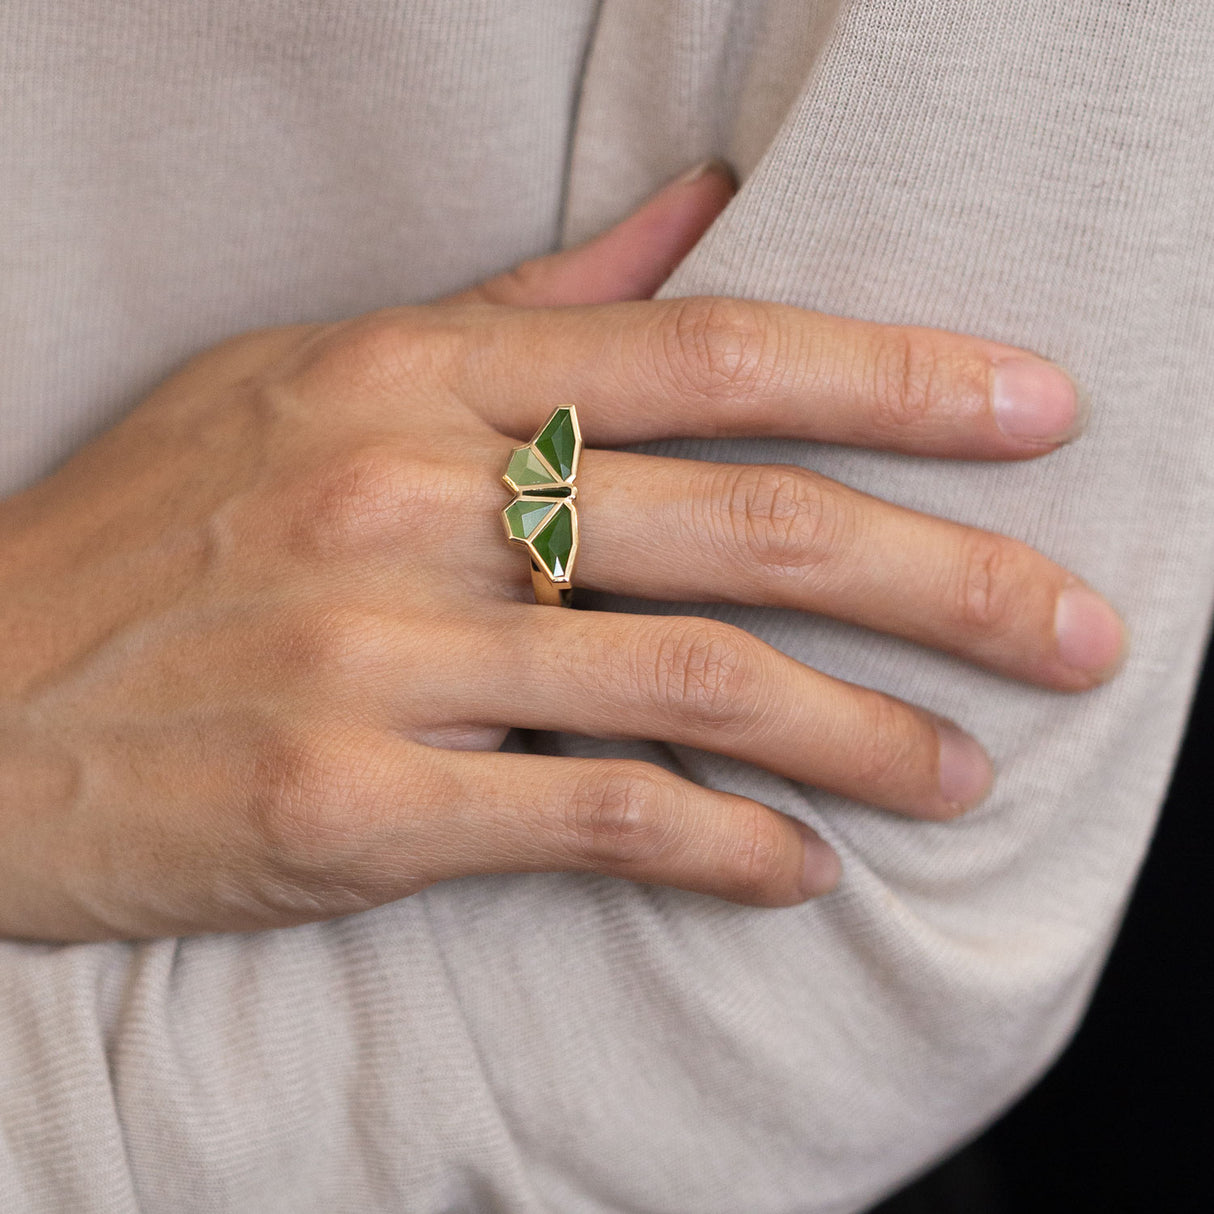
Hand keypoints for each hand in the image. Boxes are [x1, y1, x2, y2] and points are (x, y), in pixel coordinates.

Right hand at [0, 164, 1123, 939]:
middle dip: (944, 576)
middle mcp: (404, 499)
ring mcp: (373, 654)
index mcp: (408, 381)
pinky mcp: (343, 803)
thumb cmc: (152, 535)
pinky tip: (798, 867)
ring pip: (695, 683)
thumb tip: (694, 222)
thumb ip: (521, 312)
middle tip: (1077, 632)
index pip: (709, 353)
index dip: (895, 379)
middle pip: (745, 523)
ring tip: (966, 773)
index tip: (1036, 413)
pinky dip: (723, 846)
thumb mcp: (316, 379)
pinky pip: (591, 818)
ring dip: (863, 735)